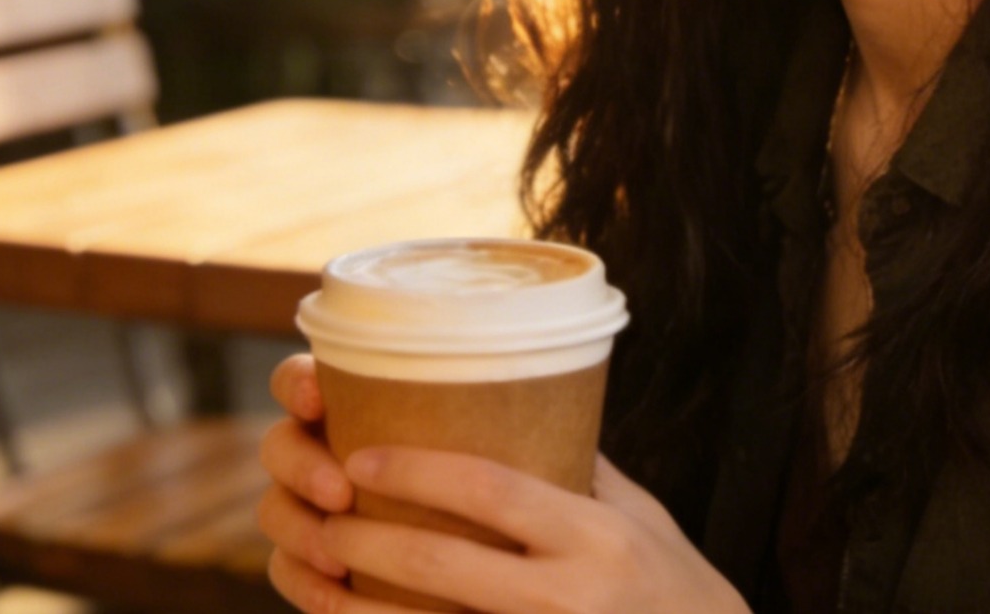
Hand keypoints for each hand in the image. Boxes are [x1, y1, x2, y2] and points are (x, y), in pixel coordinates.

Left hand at [256, 354, 745, 613]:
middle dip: (369, 536)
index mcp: (594, 536)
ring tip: (318, 575)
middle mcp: (568, 596)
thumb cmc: (671, 578)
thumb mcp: (634, 513)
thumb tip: (504, 396)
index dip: (418, 470)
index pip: (491, 490)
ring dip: (360, 605)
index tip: (362, 453)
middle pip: (443, 562)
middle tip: (325, 514)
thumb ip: (572, 466)